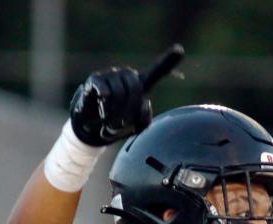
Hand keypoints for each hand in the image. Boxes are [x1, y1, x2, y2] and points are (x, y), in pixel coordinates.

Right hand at [69, 44, 183, 145]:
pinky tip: (102, 112)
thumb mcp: (135, 124)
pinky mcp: (95, 79)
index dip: (168, 61)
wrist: (93, 126)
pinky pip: (105, 93)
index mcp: (140, 85)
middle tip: (122, 125)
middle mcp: (127, 75)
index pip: (157, 71)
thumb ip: (144, 118)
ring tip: (111, 122)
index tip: (180, 49)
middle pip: (136, 89)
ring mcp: (111, 75)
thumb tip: (143, 106)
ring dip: (116, 115)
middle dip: (129, 111)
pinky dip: (105, 109)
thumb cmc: (116, 121)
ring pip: (119, 94)